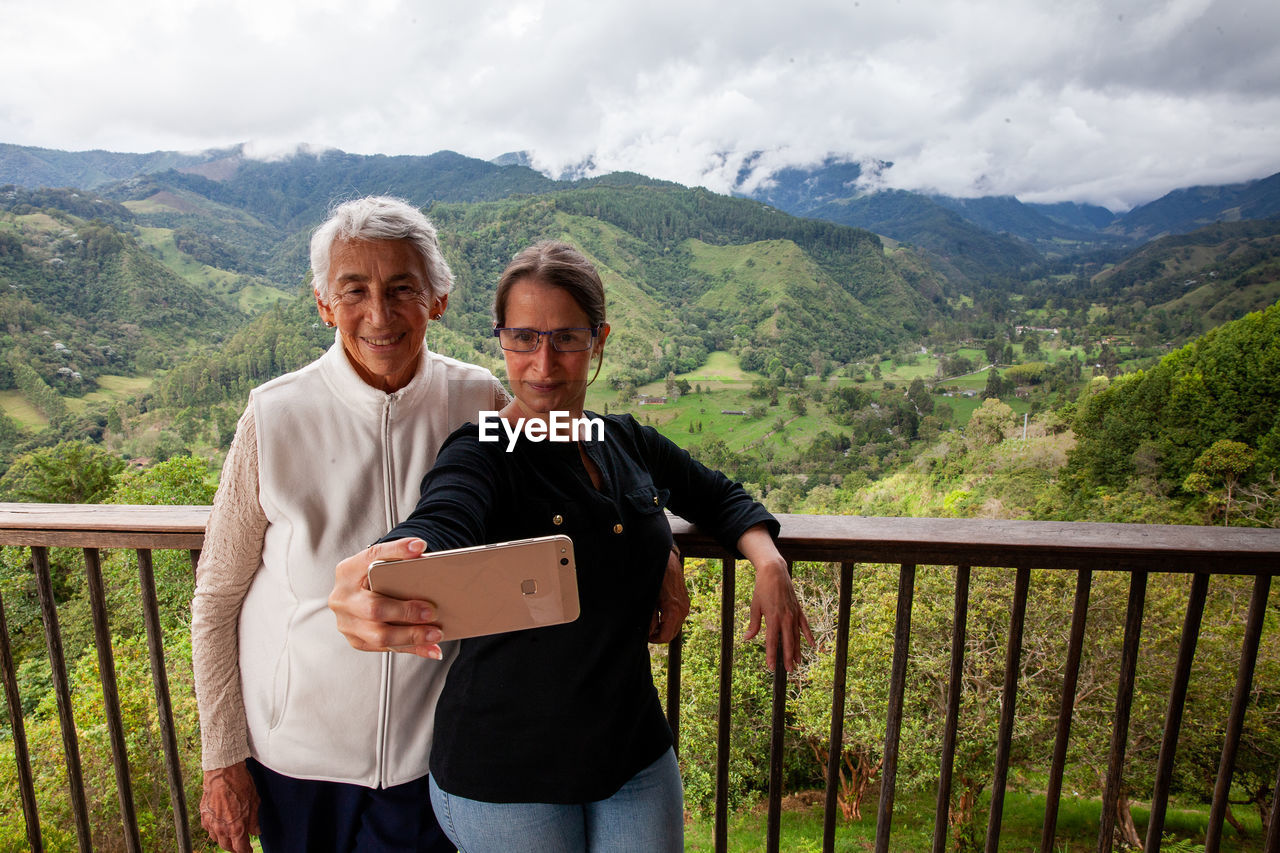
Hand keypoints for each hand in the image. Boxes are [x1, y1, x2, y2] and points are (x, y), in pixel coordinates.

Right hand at [200, 762, 259, 852]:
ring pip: (217, 839)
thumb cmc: (240, 784)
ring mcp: (211, 822)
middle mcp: (222, 828)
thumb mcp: (254, 802)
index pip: (241, 849)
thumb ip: (254, 820)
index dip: (246, 851)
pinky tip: (220, 825)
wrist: (223, 771)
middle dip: (235, 847)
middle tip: (241, 844)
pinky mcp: (204, 815)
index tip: (249, 851)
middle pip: (227, 847)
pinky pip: (209, 829)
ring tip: (231, 836)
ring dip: (224, 839)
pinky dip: (215, 830)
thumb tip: (256, 831)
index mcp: (236, 827)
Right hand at [328, 538, 444, 658]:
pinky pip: (387, 649)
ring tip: (435, 634)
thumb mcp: (375, 560)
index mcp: (348, 572)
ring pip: (380, 636)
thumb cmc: (368, 577)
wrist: (354, 593)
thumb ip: (396, 553)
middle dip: (405, 612)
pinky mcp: (358, 641)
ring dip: (411, 636)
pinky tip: (431, 648)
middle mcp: (343, 599)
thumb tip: (418, 547)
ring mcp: (348, 624)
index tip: (419, 549)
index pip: (372, 558)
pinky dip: (412, 648)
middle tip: (430, 611)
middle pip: (374, 609)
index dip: (396, 552)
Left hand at [649, 547, 689, 642]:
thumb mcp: (648, 599)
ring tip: (651, 619)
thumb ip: (649, 618)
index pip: (666, 637)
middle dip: (658, 635)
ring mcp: (685, 606)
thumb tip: (648, 632)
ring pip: (675, 627)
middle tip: (646, 629)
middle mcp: (683, 610)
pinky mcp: (685, 602)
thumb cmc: (654, 577)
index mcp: (674, 610)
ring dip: (663, 627)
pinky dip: (668, 620)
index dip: (654, 639)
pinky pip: (677, 618)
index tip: (645, 635)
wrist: (666, 559)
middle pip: (671, 634)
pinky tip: (658, 612)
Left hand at [737, 525, 814, 671]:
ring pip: (797, 636)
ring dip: (797, 650)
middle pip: (787, 642)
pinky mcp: (798, 610)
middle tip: (789, 671)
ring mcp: (793, 614)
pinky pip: (804, 625)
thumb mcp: (754, 606)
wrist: (774, 572)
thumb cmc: (762, 589)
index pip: (772, 642)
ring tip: (797, 663)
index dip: (771, 656)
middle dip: (788, 658)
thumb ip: (753, 624)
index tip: (771, 668)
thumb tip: (747, 638)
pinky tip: (811, 645)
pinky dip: (808, 636)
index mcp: (772, 618)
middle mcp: (785, 618)